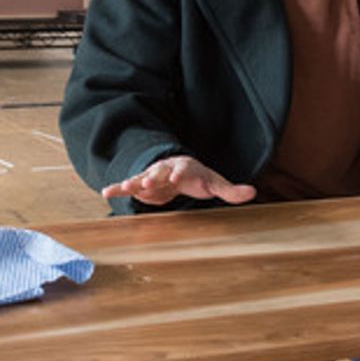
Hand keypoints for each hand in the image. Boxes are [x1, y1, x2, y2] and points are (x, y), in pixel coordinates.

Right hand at [102, 155, 256, 205]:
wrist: (179, 170)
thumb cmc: (198, 178)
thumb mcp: (215, 183)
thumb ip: (231, 190)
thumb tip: (253, 193)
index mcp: (185, 167)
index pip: (181, 169)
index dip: (177, 173)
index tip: (173, 178)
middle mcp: (165, 169)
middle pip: (158, 172)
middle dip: (152, 177)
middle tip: (145, 183)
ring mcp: (152, 176)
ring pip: (141, 178)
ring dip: (132, 183)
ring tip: (122, 188)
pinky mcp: (142, 184)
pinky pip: (128, 186)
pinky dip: (118, 188)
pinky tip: (106, 193)